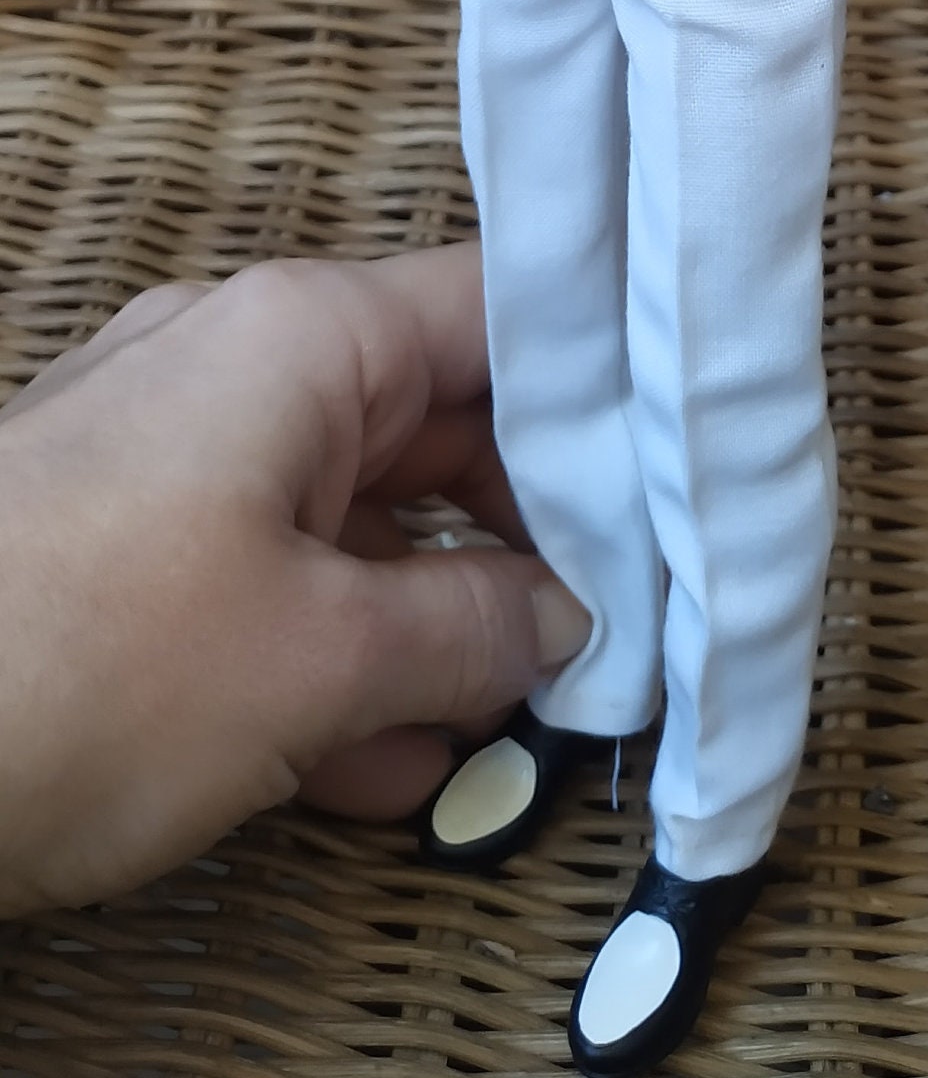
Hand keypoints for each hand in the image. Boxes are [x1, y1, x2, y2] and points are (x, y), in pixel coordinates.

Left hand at [0, 241, 589, 916]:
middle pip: (440, 421)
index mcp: (304, 334)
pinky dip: (337, 659)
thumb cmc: (83, 663)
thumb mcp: (321, 659)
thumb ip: (473, 630)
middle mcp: (243, 365)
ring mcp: (176, 457)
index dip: (613, 390)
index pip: (506, 311)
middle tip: (629, 633)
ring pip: (357, 516)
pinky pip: (270, 581)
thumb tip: (565, 622)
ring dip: (439, 620)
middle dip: (534, 535)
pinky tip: (396, 766)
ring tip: (526, 720)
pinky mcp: (125, 553)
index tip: (693, 479)